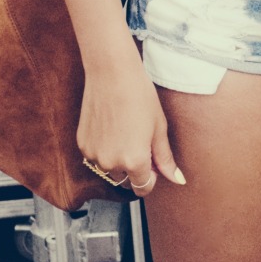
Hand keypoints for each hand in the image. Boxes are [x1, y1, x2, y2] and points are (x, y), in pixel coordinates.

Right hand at [77, 43, 184, 196]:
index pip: (142, 187)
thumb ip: (165, 158)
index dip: (150, 178)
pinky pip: (96, 156)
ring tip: (125, 131)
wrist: (112, 73)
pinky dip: (104, 148)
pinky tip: (111, 127)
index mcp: (135, 161)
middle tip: (139, 141)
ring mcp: (94, 154)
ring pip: (109, 169)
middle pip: (125, 179)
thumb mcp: (159, 128)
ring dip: (117, 159)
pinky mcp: (82, 144)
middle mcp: (111, 163)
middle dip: (134, 168)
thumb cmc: (140, 96)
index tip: (152, 165)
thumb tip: (178, 180)